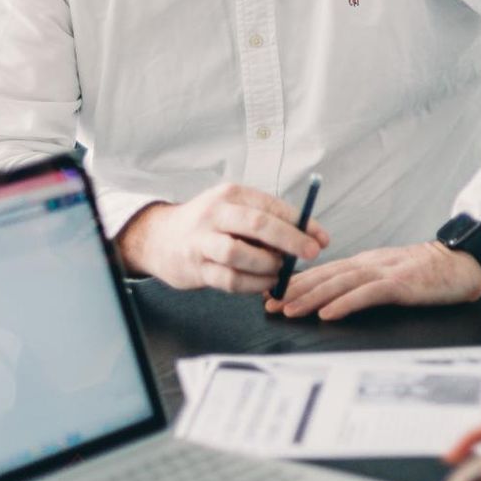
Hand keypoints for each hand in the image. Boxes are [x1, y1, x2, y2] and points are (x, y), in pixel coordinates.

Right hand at [118, 183, 329, 294]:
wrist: (159, 238)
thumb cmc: (209, 224)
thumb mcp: (233, 210)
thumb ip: (265, 221)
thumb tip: (306, 238)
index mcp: (231, 195)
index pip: (272, 206)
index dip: (301, 223)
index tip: (321, 238)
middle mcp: (215, 214)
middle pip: (257, 225)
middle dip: (290, 240)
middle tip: (311, 253)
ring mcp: (202, 241)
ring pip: (239, 254)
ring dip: (268, 265)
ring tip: (281, 271)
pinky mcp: (196, 268)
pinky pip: (230, 280)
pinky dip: (253, 285)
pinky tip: (265, 284)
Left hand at [264, 241, 480, 319]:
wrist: (463, 264)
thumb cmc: (429, 273)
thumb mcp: (391, 275)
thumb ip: (366, 282)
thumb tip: (337, 297)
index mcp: (365, 262)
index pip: (323, 271)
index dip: (296, 282)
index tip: (272, 293)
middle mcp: (370, 263)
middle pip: (324, 276)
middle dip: (294, 291)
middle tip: (269, 304)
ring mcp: (385, 271)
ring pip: (340, 283)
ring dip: (311, 297)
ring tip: (289, 310)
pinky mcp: (401, 283)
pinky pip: (368, 294)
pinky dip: (346, 303)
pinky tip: (328, 313)